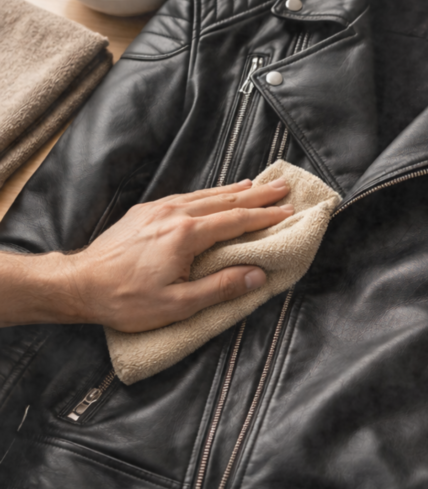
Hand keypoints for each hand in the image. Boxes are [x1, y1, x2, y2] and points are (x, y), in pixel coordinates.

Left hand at [58, 177, 293, 331]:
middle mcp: (175, 214)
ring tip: (257, 184)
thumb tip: (257, 275)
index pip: (237, 221)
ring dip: (236, 189)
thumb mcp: (178, 304)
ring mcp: (159, 210)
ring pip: (207, 194)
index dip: (265, 217)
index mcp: (187, 235)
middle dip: (258, 194)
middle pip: (226, 200)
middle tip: (283, 187)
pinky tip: (216, 193)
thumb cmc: (126, 299)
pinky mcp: (146, 212)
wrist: (78, 284)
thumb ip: (221, 288)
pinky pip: (187, 196)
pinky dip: (209, 193)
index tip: (288, 212)